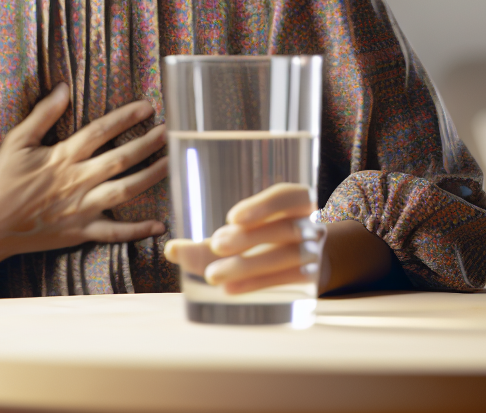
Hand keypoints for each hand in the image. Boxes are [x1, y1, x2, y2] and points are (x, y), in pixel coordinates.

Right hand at [0, 82, 168, 267]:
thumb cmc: (1, 182)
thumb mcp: (16, 142)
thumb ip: (42, 115)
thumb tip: (63, 88)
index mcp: (62, 157)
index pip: (100, 132)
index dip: (125, 117)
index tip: (147, 107)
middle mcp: (77, 182)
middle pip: (120, 160)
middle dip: (148, 144)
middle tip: (169, 131)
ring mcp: (81, 209)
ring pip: (124, 192)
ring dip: (151, 177)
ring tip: (170, 163)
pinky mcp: (80, 232)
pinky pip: (114, 233)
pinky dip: (137, 231)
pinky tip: (158, 224)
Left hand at [162, 183, 322, 294]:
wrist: (306, 266)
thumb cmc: (262, 245)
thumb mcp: (238, 239)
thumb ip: (205, 245)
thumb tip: (171, 249)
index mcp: (297, 203)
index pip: (290, 196)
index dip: (264, 204)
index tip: (232, 217)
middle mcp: (310, 225)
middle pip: (286, 229)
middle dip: (249, 238)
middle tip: (215, 245)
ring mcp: (314, 253)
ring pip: (287, 257)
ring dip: (248, 266)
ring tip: (213, 275)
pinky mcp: (311, 279)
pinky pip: (287, 280)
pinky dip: (256, 284)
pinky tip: (230, 289)